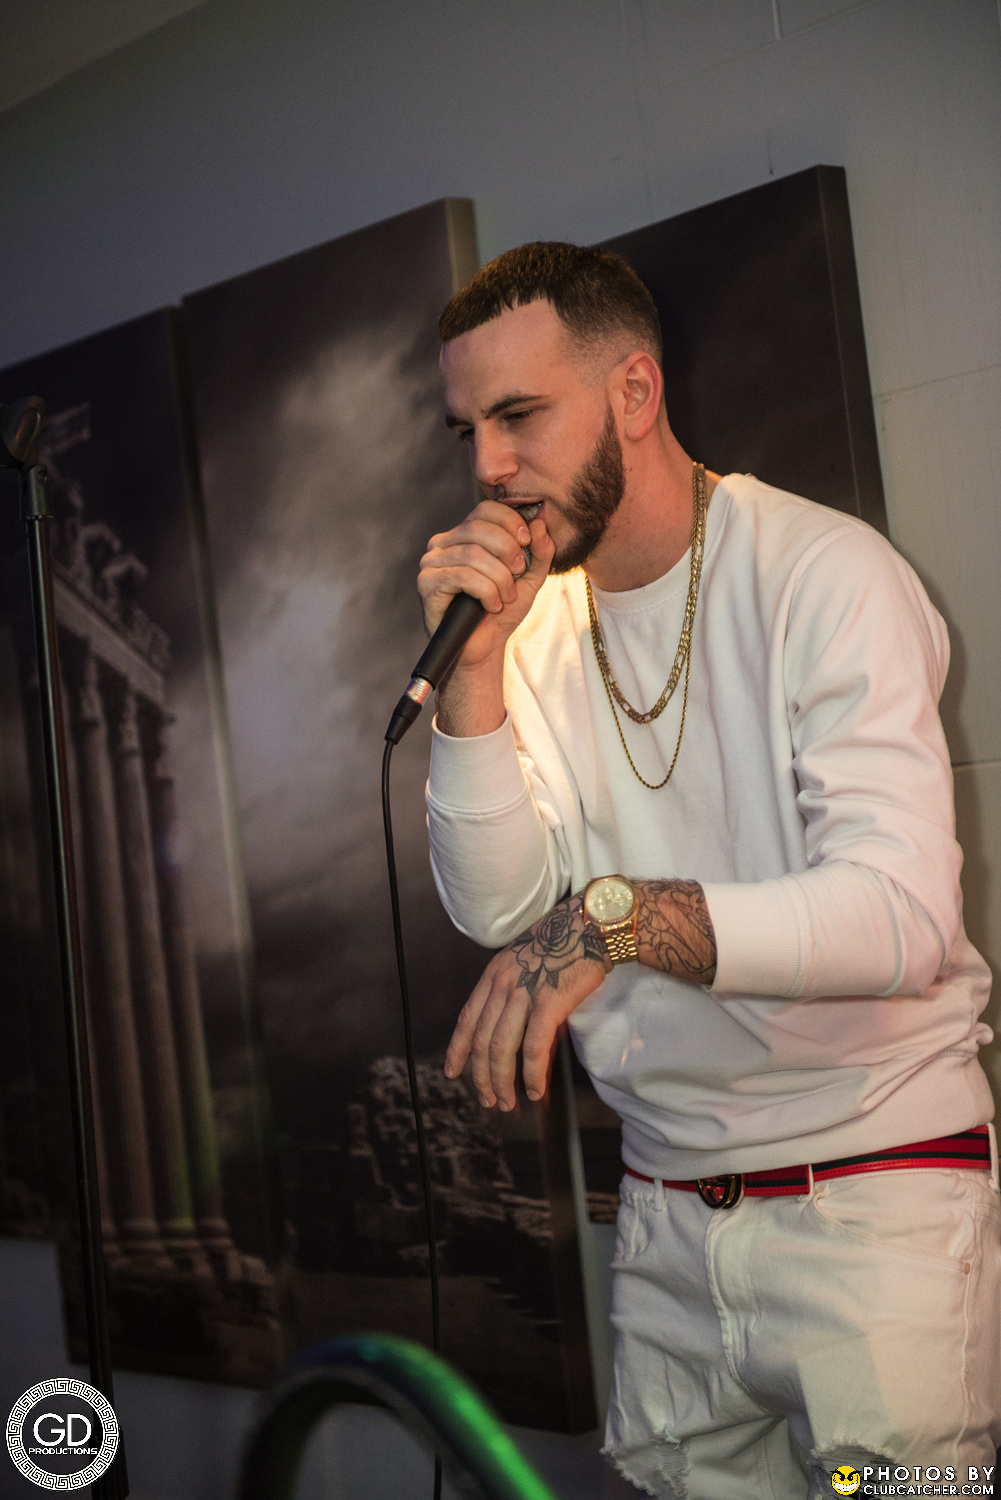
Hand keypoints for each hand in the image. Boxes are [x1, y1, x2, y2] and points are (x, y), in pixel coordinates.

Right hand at [418, 499, 553, 671]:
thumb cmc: (501, 611)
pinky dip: (485, 591)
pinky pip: (461, 576)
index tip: (527, 542)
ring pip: (473, 553)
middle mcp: (444, 543)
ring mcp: (432, 562)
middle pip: (478, 527)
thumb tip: (540, 521)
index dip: (510, 521)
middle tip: (518, 573)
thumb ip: (540, 551)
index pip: (485, 510)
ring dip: (499, 578)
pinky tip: (492, 606)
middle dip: (507, 550)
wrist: (483, 647)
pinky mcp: (426, 583)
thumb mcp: (530, 579)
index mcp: (466, 535)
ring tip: (506, 597)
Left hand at [444, 895, 609, 1109]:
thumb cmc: (565, 942)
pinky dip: (532, 1074)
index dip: (458, 1050)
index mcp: (494, 974)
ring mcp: (524, 993)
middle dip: (481, 1077)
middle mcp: (503, 984)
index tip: (452, 1072)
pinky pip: (534, 1047)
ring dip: (502, 1081)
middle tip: (488, 1100)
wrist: (592, 925)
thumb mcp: (527, 960)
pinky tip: (534, 1090)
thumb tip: (515, 1026)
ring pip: (502, 1049)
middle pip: (482, 1041)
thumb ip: (515, 989)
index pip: (467, 1019)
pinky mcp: (549, 1003)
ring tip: (508, 1102)